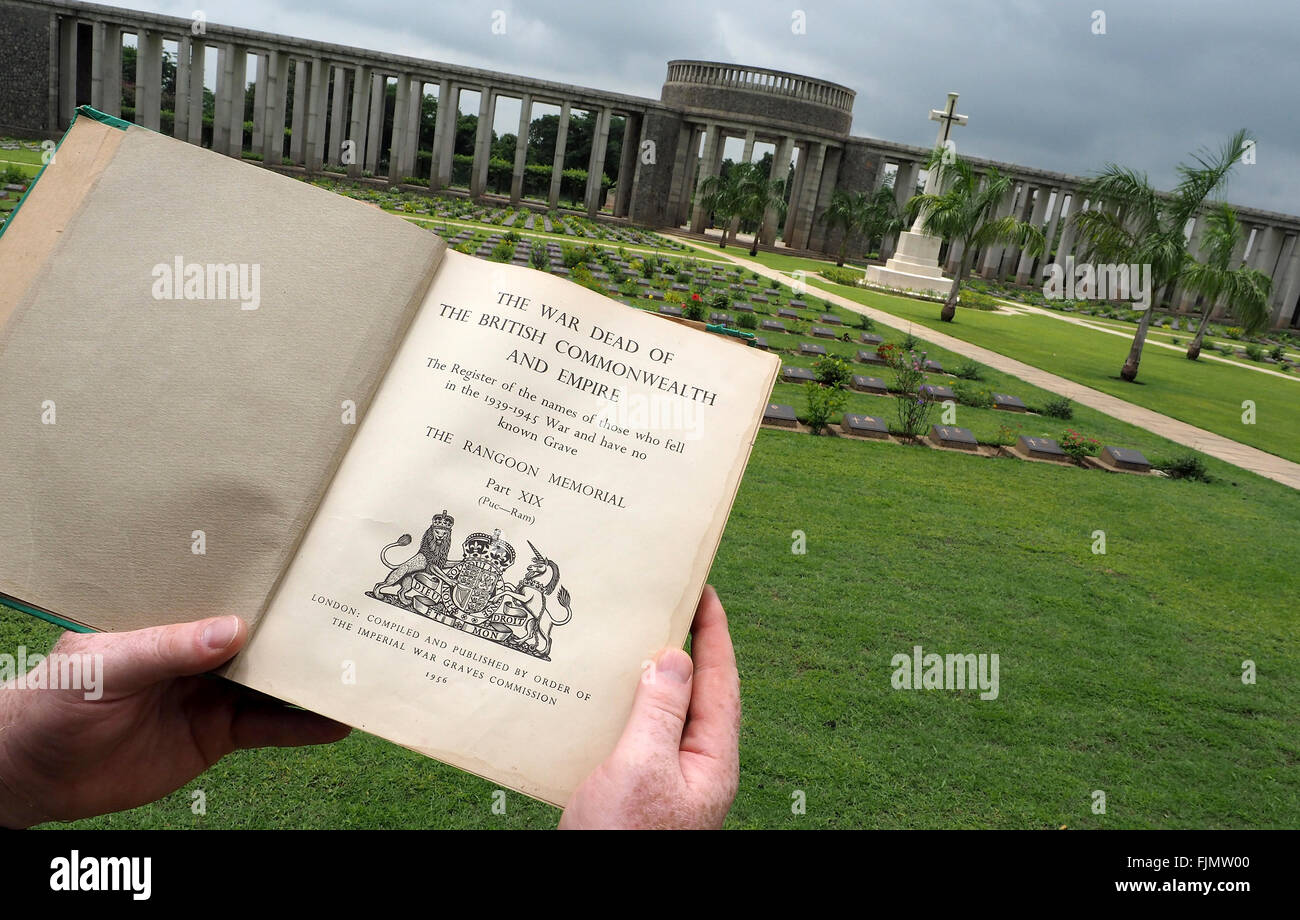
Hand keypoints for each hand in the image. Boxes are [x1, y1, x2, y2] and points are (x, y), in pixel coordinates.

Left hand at [0, 617, 348, 827]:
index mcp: (172, 618)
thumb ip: (166, 649)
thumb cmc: (54, 700)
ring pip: (274, 681)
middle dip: (302, 629)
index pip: (226, 594)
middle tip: (350, 617)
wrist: (36, 774)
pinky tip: (335, 722)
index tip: (307, 573)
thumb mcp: (105, 664)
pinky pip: (268, 728)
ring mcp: (212, 692)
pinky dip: (303, 726)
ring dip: (311, 678)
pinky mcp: (218, 734)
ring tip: (357, 670)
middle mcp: (199, 652)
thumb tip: (233, 630)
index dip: (264, 585)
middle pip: (262, 636)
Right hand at [559, 586, 739, 828]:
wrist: (596, 905)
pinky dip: (624, 707)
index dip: (714, 632)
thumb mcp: (641, 768)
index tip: (703, 588)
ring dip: (651, 676)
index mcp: (712, 760)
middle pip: (698, 694)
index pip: (721, 682)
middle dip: (685, 646)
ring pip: (666, 714)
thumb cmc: (623, 841)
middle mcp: (696, 769)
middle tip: (667, 602)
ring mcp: (667, 783)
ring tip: (632, 637)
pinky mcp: (637, 794)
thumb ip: (660, 711)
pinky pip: (638, 737)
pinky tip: (601, 695)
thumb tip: (676, 657)